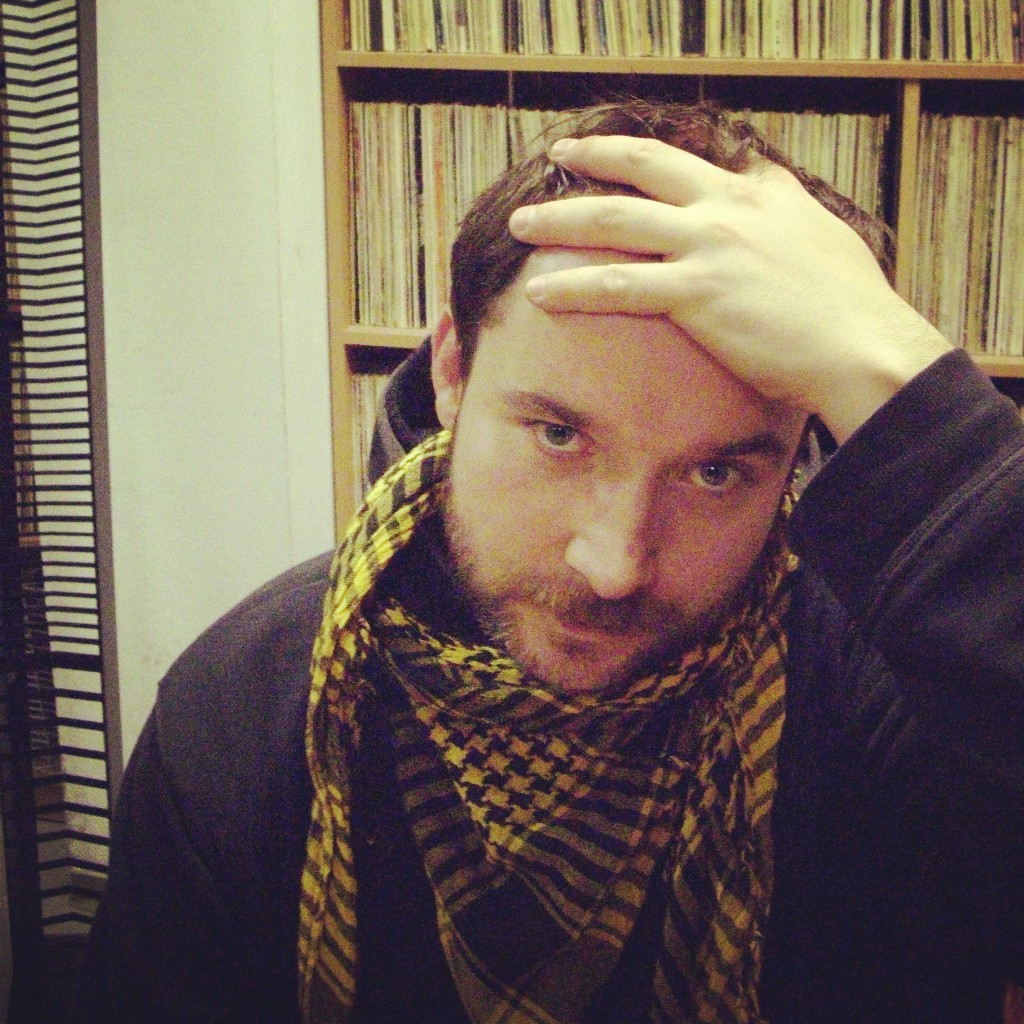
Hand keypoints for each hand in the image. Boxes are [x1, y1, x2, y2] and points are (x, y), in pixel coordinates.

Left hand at [508, 135, 951, 442]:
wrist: (864, 348)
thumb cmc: (849, 307)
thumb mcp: (823, 235)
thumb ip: (786, 204)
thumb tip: (769, 180)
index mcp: (758, 193)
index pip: (691, 161)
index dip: (646, 154)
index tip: (615, 153)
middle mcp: (728, 208)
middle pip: (643, 167)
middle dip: (593, 158)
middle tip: (556, 156)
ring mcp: (710, 245)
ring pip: (616, 220)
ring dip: (560, 220)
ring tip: (520, 224)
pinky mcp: (697, 292)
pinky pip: (618, 285)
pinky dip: (573, 288)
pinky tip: (540, 294)